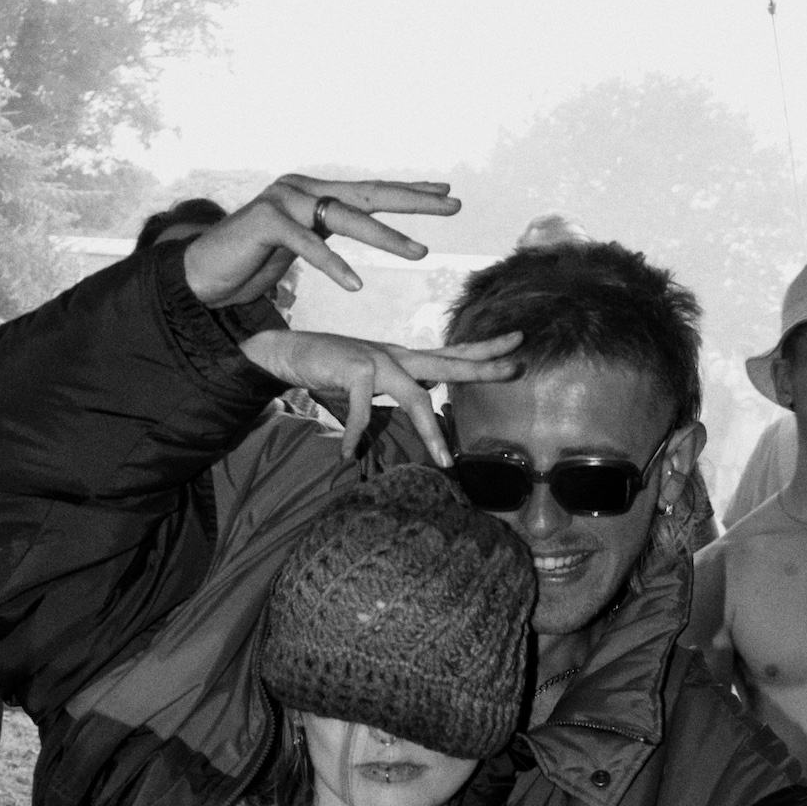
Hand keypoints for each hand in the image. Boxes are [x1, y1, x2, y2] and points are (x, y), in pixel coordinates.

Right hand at [182, 174, 459, 310]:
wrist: (200, 275)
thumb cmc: (248, 266)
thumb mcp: (297, 247)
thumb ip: (325, 235)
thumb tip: (357, 236)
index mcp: (312, 194)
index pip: (370, 190)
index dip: (409, 190)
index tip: (447, 192)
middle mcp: (300, 188)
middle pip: (368, 193)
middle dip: (414, 200)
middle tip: (454, 206)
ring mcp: (282, 199)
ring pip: (344, 217)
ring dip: (386, 237)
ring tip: (420, 253)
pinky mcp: (264, 221)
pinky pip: (307, 245)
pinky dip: (332, 265)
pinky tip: (355, 285)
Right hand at [240, 329, 520, 466]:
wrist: (289, 352)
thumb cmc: (332, 369)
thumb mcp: (373, 380)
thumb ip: (400, 387)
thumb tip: (427, 398)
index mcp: (404, 358)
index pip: (452, 352)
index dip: (484, 349)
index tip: (517, 342)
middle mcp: (396, 355)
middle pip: (448, 362)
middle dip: (483, 366)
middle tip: (516, 367)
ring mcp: (376, 360)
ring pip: (414, 397)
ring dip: (430, 432)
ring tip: (444, 462)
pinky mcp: (353, 370)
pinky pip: (361, 410)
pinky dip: (356, 434)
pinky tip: (348, 455)